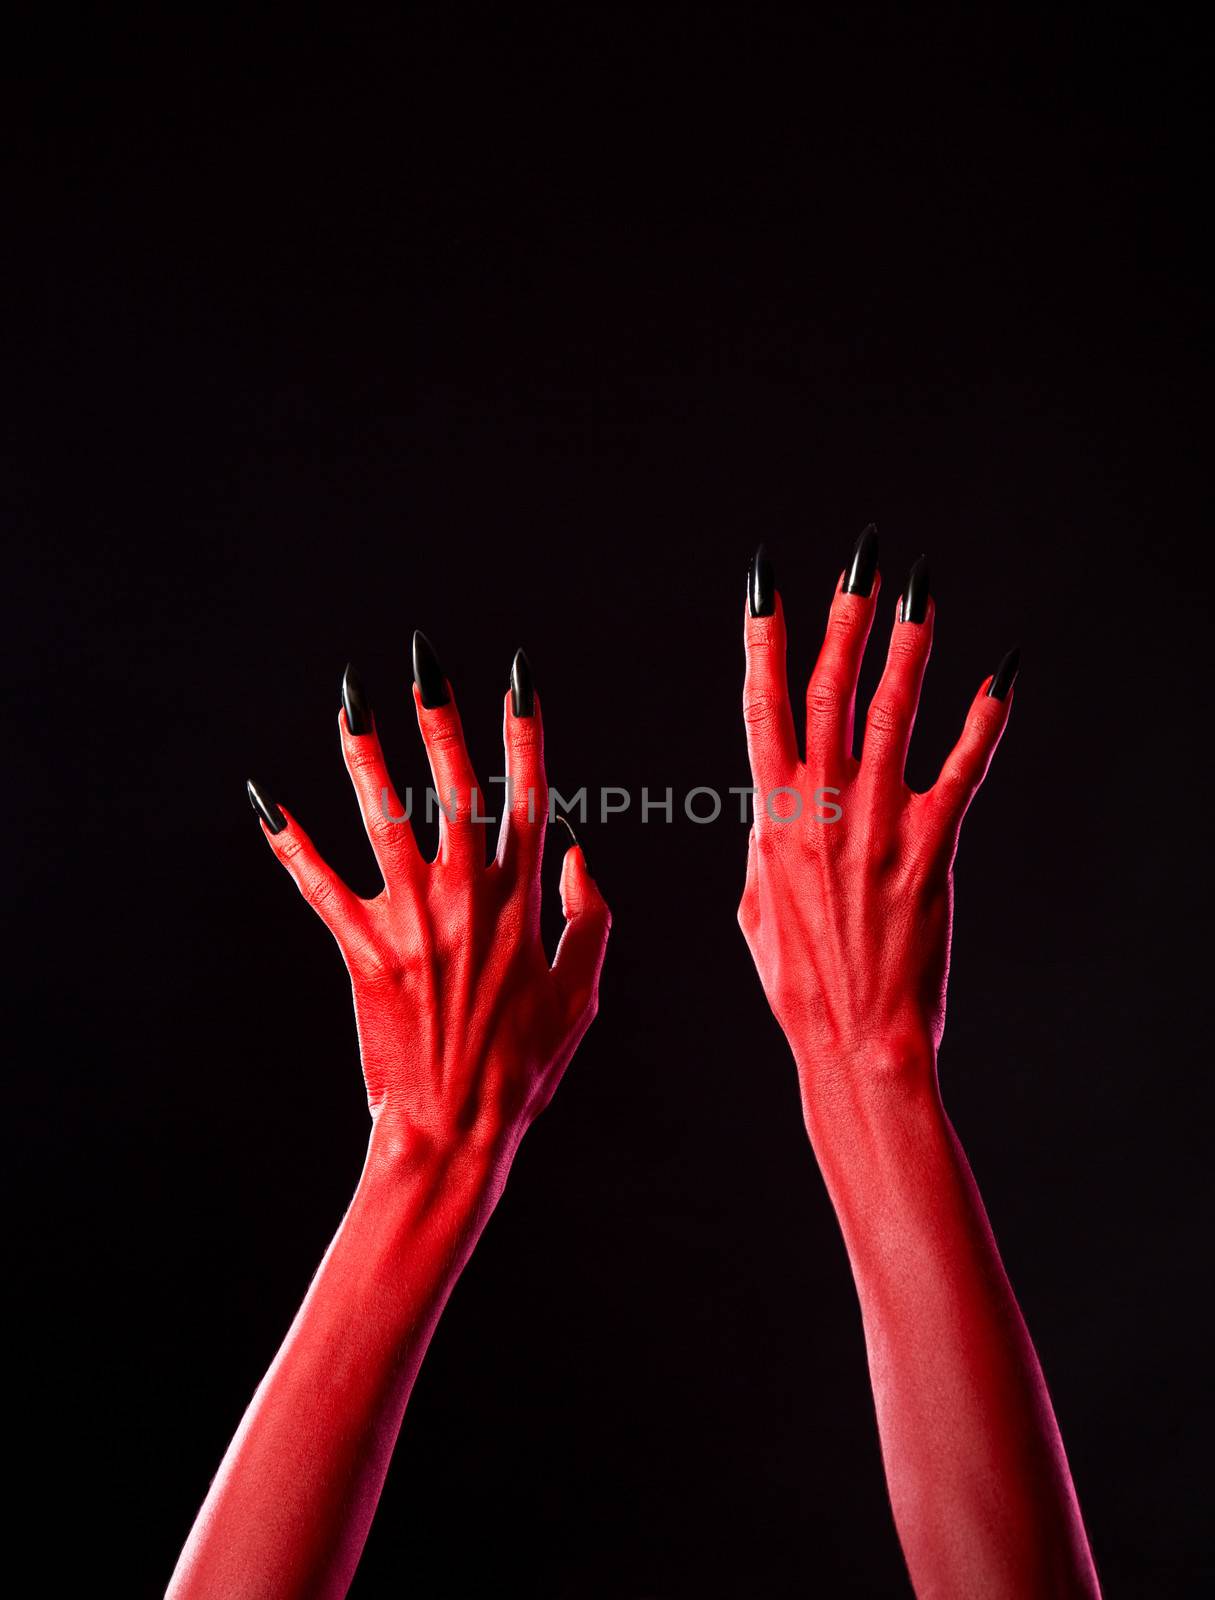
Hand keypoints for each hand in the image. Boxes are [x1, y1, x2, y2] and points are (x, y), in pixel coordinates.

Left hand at [248, 636, 610, 1174]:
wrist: (457, 1129)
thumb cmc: (527, 1066)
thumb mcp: (584, 992)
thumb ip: (590, 916)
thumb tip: (583, 850)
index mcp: (524, 901)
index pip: (527, 796)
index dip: (526, 733)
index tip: (520, 678)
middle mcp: (467, 897)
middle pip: (452, 787)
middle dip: (440, 717)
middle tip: (424, 660)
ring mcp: (411, 920)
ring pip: (385, 818)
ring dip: (364, 756)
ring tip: (348, 703)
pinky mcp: (362, 949)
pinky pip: (321, 885)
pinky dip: (291, 844)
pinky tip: (264, 804)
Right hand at [737, 533, 1017, 1105]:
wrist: (854, 1036)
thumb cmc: (800, 982)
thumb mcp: (756, 907)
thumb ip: (766, 847)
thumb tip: (772, 819)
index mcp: (773, 816)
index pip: (760, 705)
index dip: (763, 638)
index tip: (768, 583)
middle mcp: (822, 806)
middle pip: (831, 690)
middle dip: (845, 618)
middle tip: (861, 563)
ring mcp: (878, 823)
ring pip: (895, 713)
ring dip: (910, 647)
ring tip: (922, 594)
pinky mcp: (932, 847)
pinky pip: (963, 770)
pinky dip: (982, 721)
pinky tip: (999, 680)